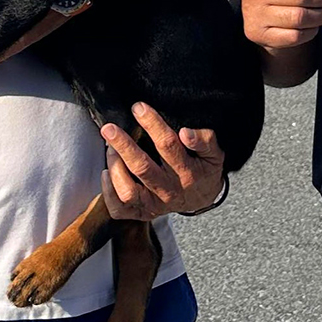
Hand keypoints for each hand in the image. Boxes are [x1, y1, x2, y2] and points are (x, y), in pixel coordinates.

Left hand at [101, 103, 225, 220]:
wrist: (203, 197)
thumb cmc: (204, 169)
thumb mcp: (214, 153)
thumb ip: (205, 140)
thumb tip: (185, 133)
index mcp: (188, 173)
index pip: (168, 145)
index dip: (152, 125)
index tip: (138, 108)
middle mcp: (170, 191)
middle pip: (143, 168)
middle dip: (123, 145)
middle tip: (109, 129)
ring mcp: (155, 205)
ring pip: (129, 191)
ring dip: (115, 168)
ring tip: (110, 148)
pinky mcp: (143, 213)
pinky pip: (120, 209)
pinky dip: (109, 192)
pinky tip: (107, 173)